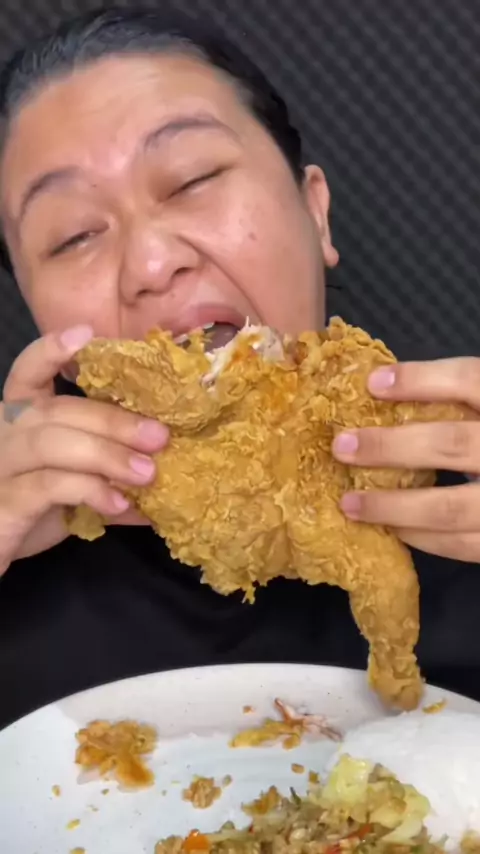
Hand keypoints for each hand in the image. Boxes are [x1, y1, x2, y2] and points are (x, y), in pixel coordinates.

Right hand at [0, 325, 168, 574]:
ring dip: (108, 455)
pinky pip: (49, 485)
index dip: (52, 351)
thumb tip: (167, 472)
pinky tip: (118, 502)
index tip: (85, 335)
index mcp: (18, 418)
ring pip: (55, 442)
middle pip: (60, 410)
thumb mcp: (71, 488)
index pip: (28, 373)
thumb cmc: (28, 512)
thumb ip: (109, 475)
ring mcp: (1, 464)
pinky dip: (89, 489)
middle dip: (114, 421)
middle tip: (159, 436)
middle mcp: (4, 432)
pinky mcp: (5, 500)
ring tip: (148, 473)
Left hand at [332, 357, 479, 561]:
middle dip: (391, 447)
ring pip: (450, 507)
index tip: (372, 383)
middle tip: (342, 447)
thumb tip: (383, 388)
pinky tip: (393, 528)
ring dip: (394, 507)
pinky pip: (462, 544)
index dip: (421, 380)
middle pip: (452, 443)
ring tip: (350, 504)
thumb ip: (462, 397)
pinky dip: (422, 538)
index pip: (471, 380)